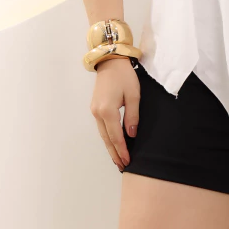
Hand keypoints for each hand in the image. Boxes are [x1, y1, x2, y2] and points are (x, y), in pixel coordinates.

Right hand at [89, 55, 140, 169]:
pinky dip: (107, 138)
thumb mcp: (133, 96)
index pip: (116, 136)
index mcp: (107, 110)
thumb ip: (132, 116)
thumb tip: (131, 135)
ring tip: (117, 159)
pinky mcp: (95, 108)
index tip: (127, 161)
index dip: (122, 150)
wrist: (110, 62)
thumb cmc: (124, 76)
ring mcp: (94, 111)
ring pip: (102, 134)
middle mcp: (97, 113)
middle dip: (115, 153)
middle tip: (122, 166)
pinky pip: (101, 127)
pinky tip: (113, 144)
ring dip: (110, 147)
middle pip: (106, 138)